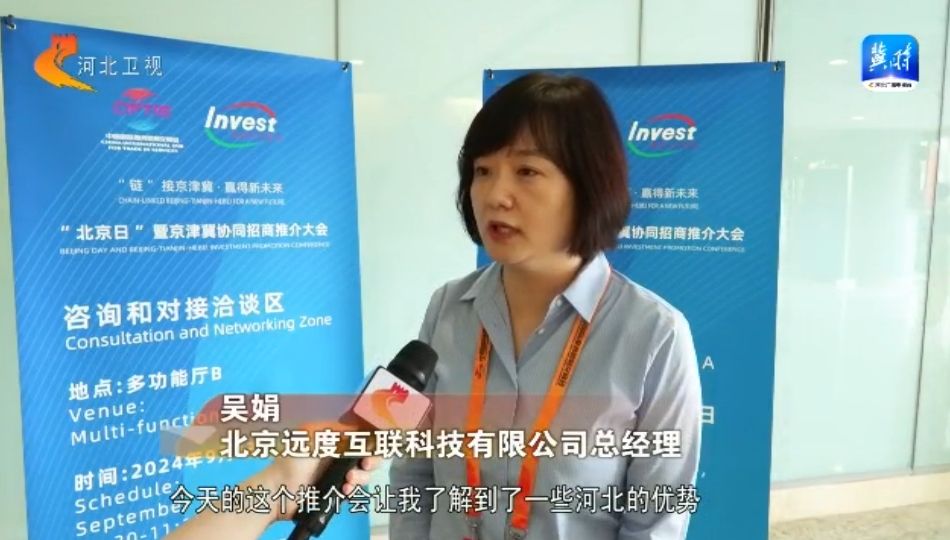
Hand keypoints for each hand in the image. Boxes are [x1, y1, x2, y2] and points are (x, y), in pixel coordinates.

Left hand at [261, 421, 383, 520]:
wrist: (278, 493)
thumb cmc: (292, 462)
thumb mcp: (314, 440)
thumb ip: (338, 435)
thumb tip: (361, 431)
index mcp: (331, 437)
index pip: (359, 434)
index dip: (371, 438)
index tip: (377, 443)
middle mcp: (337, 453)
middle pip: (366, 453)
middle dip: (370, 459)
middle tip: (366, 464)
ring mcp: (337, 472)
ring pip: (362, 472)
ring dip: (361, 476)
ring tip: (349, 480)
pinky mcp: (335, 489)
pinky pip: (354, 488)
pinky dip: (353, 489)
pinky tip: (345, 489)